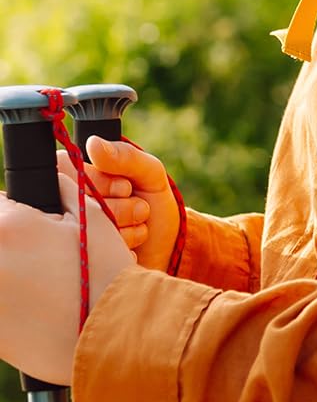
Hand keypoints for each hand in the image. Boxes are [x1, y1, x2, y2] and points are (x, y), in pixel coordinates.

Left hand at [0, 177, 133, 384]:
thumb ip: (65, 191)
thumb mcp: (94, 220)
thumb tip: (52, 176)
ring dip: (12, 272)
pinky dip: (12, 302)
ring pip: (0, 270)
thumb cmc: (107, 276)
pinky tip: (37, 311)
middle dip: (14, 245)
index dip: (19, 215)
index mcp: (7, 226)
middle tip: (41, 260)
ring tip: (41, 288)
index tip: (36, 230)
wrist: (113, 339)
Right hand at [71, 136, 181, 271]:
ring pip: (84, 230)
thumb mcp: (150, 174)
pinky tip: (131, 245)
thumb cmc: (154, 203)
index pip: (68, 174)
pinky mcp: (80, 258)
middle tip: (140, 208)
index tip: (127, 187)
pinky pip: (92, 253)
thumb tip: (93, 143)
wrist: (167, 245)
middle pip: (75, 204)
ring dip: (122, 229)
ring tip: (139, 224)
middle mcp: (65, 205)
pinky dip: (119, 248)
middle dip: (117, 208)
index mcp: (75, 178)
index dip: (100, 183)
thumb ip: (126, 157)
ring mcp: (70, 233)